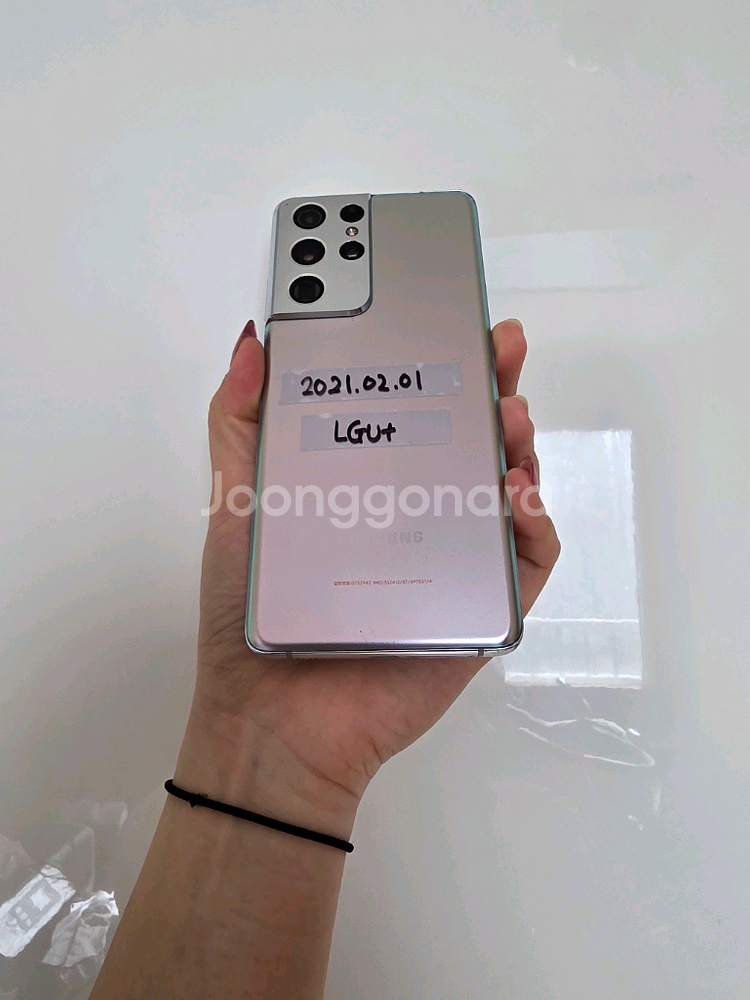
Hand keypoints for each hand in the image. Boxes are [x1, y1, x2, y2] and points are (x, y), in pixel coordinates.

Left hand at [174, 319, 559, 836]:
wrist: (275, 719)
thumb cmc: (253, 610)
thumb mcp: (237, 501)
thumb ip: (241, 419)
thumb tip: (257, 335)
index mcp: (369, 481)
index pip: (415, 407)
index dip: (437, 359)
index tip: (445, 313)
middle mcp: (419, 510)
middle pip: (471, 437)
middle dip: (493, 384)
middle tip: (501, 345)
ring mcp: (456, 558)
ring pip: (507, 488)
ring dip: (518, 443)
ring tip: (508, 416)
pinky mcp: (482, 605)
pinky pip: (525, 558)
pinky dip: (531, 522)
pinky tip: (514, 494)